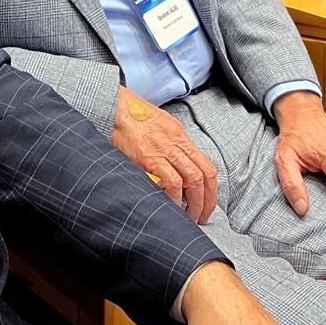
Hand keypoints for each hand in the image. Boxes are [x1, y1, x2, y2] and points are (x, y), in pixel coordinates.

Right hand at [110, 87, 217, 222]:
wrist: (114, 107)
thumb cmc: (131, 117)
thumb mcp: (159, 125)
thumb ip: (170, 144)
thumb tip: (177, 167)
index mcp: (180, 136)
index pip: (207, 166)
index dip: (211, 189)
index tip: (208, 204)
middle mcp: (177, 142)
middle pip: (204, 175)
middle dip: (207, 201)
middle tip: (201, 217)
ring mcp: (164, 150)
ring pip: (192, 179)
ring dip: (195, 203)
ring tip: (190, 217)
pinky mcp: (149, 157)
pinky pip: (171, 181)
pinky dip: (175, 197)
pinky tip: (172, 207)